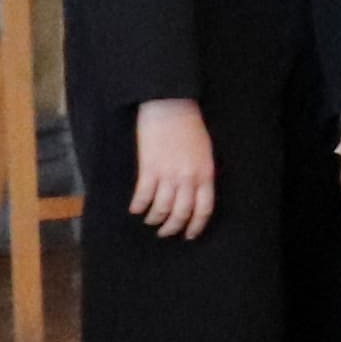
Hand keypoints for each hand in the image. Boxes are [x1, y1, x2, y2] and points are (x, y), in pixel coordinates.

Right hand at [129, 97, 216, 240]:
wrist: (171, 107)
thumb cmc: (190, 128)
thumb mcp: (205, 153)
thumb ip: (202, 174)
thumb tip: (196, 194)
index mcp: (205, 174)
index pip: (204, 209)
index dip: (196, 226)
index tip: (189, 235)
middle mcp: (188, 178)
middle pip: (181, 213)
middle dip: (172, 228)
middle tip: (165, 233)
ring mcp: (168, 174)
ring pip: (161, 208)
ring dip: (154, 219)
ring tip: (150, 221)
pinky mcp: (149, 169)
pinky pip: (143, 196)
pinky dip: (138, 206)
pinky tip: (135, 209)